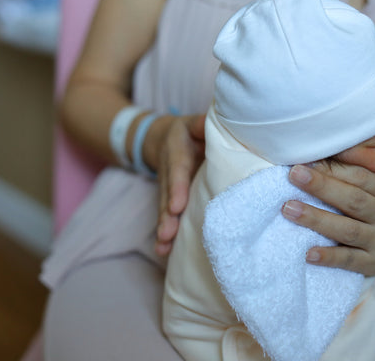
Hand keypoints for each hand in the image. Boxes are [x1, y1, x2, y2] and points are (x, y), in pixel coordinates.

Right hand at [147, 114, 205, 255]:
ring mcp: (169, 189)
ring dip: (164, 228)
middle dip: (167, 215)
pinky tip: (164, 251)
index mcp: (178, 152)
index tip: (177, 206)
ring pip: (164, 209)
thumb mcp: (193, 123)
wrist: (162, 139)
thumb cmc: (188, 133)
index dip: (177, 188)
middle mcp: (171, 172)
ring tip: (163, 246)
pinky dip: (165, 235)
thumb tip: (212, 122)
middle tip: (168, 233)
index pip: (178, 170)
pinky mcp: (170, 200)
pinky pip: (166, 217)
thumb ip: (201, 124)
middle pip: (167, 195)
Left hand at [282, 163, 374, 275]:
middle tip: (294, 175)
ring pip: (347, 230)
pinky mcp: (373, 264)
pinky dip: (329, 257)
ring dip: (316, 219)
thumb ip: (358, 167)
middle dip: (321, 186)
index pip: (360, 176)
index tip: (304, 160)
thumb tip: (320, 150)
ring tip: (289, 209)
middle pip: (352, 200)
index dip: (331, 168)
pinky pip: (349, 260)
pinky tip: (307, 253)